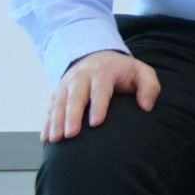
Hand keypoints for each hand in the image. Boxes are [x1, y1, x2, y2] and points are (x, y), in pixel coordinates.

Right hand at [43, 49, 158, 143]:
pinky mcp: (58, 93)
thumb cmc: (122, 70)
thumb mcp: (141, 72)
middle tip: (71, 134)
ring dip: (56, 121)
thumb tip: (146, 107)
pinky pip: (50, 108)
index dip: (98, 106)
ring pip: (59, 103)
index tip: (96, 123)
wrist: (97, 56)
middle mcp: (81, 77)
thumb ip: (149, 87)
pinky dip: (47, 123)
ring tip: (56, 139)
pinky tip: (46, 138)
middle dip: (72, 116)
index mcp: (103, 72)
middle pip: (75, 97)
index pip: (100, 90)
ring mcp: (67, 85)